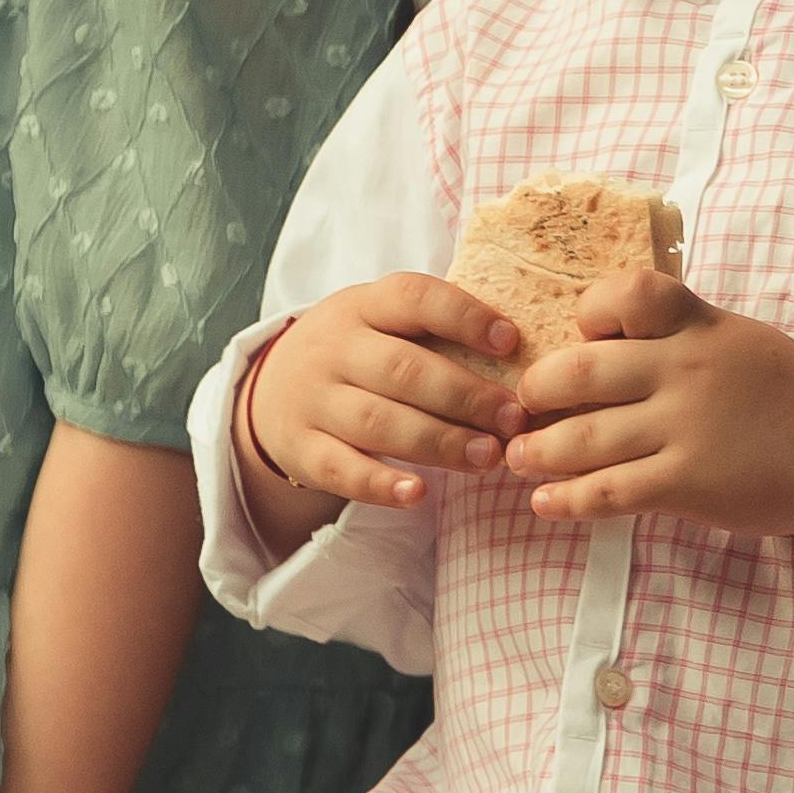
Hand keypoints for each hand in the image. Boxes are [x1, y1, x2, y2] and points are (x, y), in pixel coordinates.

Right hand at [241, 275, 526, 532]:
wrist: (270, 388)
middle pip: (404, 370)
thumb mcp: (380, 322)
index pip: (414, 299)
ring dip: (440, 442)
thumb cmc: (356, 353)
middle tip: (515, 420)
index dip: (464, 317)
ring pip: (380, 422)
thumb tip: (523, 355)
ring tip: (489, 457)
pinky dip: (381, 484)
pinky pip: (342, 469)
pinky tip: (419, 493)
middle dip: (466, 396)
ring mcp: (314, 400)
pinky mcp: (303, 449)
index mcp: (362, 306)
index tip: (511, 341)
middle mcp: (334, 349)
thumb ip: (434, 330)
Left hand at [508, 271, 793, 544]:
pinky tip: (546, 503)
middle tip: (521, 408)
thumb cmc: (788, 396)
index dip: (589, 312)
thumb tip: (604, 343)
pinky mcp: (687, 483)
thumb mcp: (736, 339)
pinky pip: (608, 492)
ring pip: (583, 439)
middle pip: (580, 371)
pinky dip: (567, 500)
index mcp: (698, 325)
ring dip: (536, 452)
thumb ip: (679, 336)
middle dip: (535, 392)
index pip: (627, 293)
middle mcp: (685, 370)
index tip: (583, 336)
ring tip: (520, 457)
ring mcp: (684, 428)